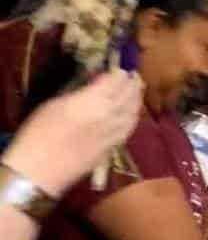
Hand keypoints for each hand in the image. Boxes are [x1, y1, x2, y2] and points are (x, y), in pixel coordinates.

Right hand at [1, 69, 143, 196]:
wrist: (40, 171)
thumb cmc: (38, 134)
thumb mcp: (54, 104)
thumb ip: (80, 91)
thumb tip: (94, 82)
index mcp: (94, 101)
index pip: (116, 80)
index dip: (119, 73)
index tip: (119, 68)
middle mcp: (110, 115)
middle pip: (129, 94)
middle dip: (133, 83)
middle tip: (134, 76)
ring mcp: (114, 133)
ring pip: (134, 111)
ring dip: (137, 99)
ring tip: (137, 91)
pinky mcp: (113, 148)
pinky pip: (130, 128)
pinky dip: (134, 116)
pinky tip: (132, 113)